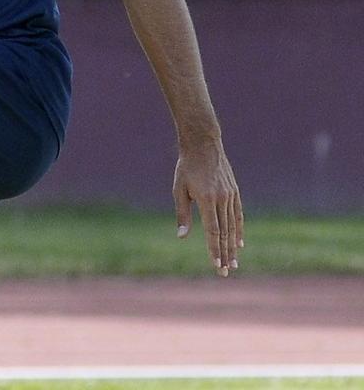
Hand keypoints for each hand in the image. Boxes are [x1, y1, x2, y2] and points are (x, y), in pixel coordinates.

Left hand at [173, 141, 243, 276]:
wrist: (203, 145)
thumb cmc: (186, 167)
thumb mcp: (179, 189)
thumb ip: (182, 213)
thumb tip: (182, 236)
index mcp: (207, 200)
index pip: (212, 231)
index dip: (214, 250)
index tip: (217, 265)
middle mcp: (222, 199)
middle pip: (225, 233)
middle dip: (225, 254)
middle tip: (226, 272)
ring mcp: (230, 196)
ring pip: (232, 227)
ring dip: (233, 246)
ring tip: (234, 263)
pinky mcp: (235, 192)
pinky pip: (238, 215)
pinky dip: (238, 230)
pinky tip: (239, 244)